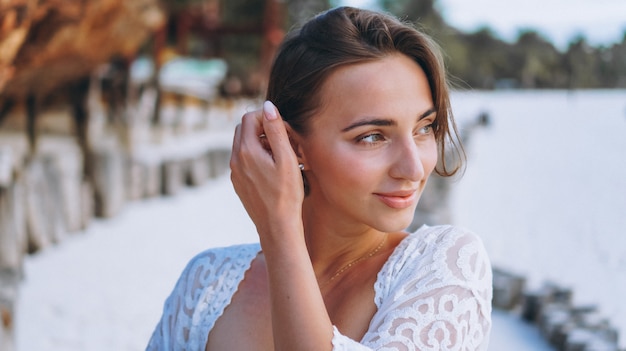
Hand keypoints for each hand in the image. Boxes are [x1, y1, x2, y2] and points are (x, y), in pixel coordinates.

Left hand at [230, 101, 304, 237]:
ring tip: (281, 156)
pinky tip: (274, 170)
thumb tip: (268, 106)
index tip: (284, 130)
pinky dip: (257, 157)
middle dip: (263, 129)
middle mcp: (235, 160)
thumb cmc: (287, 194)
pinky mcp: (238, 183)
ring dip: (260, 143)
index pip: (250, 117)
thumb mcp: (286, 159)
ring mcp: (235, 173)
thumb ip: (276, 130)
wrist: (277, 227)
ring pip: (243, 145)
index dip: (268, 117)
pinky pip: (243, 160)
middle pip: (244, 129)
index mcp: (246, 151)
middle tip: (284, 141)